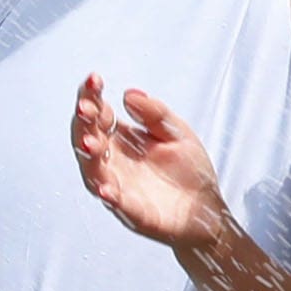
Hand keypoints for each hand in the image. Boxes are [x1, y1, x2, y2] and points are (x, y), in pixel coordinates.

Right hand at [67, 75, 233, 254]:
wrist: (206, 208)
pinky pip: (115, 202)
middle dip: (84, 123)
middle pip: (87, 138)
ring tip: (91, 143)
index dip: (91, 97)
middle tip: (86, 108)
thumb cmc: (188, 170)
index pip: (98, 114)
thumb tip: (129, 95)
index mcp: (120, 139)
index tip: (95, 80)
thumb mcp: (177, 132)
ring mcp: (118, 185)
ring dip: (88, 157)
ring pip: (92, 170)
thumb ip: (155, 113)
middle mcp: (112, 160)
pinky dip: (108, 195)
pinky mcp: (131, 210)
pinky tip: (105, 188)